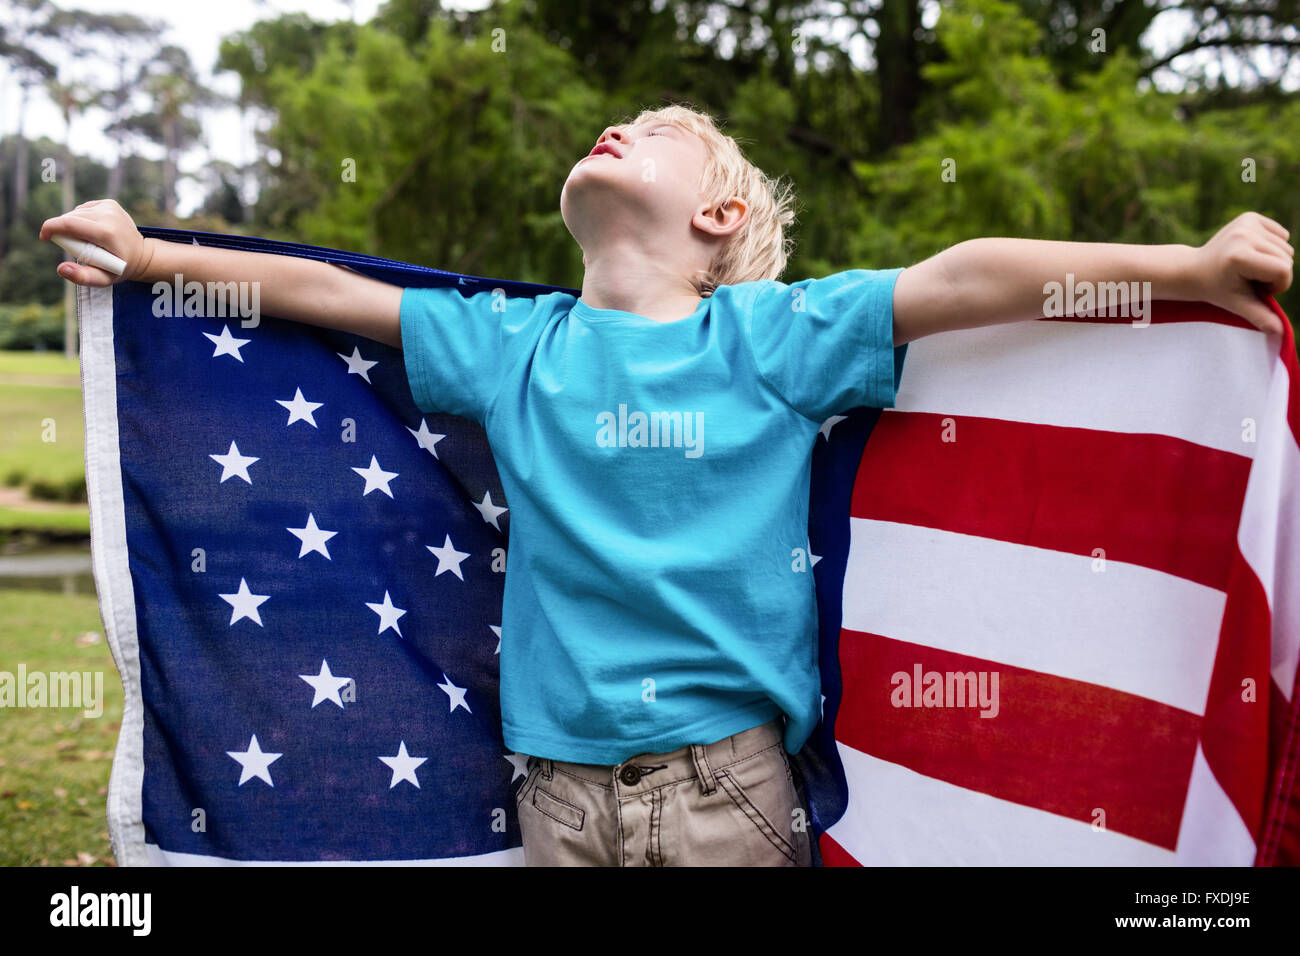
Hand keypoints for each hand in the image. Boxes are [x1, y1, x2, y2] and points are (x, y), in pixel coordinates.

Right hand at [38, 199, 153, 285]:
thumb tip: (60, 268)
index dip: (50, 228)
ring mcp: (110, 207)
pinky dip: (82, 219)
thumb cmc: (120, 269)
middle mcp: (108, 215)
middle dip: (63, 231)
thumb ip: (82, 277)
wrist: (142, 256)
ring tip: (87, 241)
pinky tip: (91, 230)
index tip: (44, 238)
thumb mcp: (104, 279)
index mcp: (106, 232)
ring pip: (75, 213)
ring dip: (73, 226)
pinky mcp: (110, 203)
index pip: (69, 223)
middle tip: (75, 248)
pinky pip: (84, 209)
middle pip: (70, 218)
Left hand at [1191, 211, 1292, 334]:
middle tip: (1249, 279)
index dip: (1277, 285)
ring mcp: (1247, 223)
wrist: (1195, 269)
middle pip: (1287, 258)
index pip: (1283, 270)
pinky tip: (1251, 253)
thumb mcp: (1237, 304)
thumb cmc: (1216, 289)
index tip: (1258, 289)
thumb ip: (1260, 316)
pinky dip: (1272, 246)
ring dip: (1273, 261)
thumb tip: (1280, 333)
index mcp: (1240, 256)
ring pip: (1286, 247)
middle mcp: (1244, 235)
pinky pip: (1280, 234)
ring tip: (1249, 268)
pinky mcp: (1250, 216)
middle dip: (1274, 274)